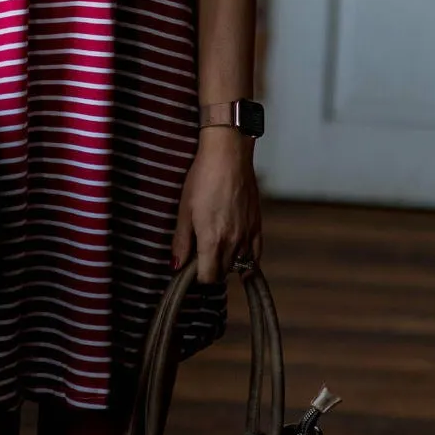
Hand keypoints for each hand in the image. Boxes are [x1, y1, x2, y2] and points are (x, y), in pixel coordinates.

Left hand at [170, 133, 262, 282]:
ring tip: (215, 248)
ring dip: (226, 263)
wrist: (229, 156)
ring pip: (239, 265)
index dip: (197, 276)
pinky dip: (247, 259)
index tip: (190, 267)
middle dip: (210, 270)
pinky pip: (255, 254)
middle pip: (223, 273)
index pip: (208, 278)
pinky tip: (238, 254)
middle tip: (199, 256)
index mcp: (212, 240)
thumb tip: (176, 266)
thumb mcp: (184, 209)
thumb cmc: (202, 178)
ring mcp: (248, 235)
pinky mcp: (257, 226)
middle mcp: (233, 242)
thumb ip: (181, 241)